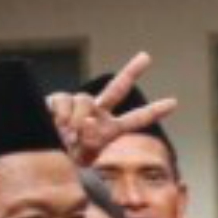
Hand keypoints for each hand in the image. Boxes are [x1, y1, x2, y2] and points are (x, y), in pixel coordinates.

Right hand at [44, 52, 178, 167]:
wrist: (44, 156)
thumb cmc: (66, 161)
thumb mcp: (84, 159)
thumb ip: (93, 144)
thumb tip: (90, 121)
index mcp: (110, 129)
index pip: (136, 119)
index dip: (153, 111)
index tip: (174, 103)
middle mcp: (98, 112)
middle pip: (118, 88)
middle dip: (132, 71)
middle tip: (147, 56)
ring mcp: (79, 104)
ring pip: (86, 99)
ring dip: (79, 118)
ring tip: (69, 135)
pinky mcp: (59, 99)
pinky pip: (64, 100)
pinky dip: (63, 114)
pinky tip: (57, 124)